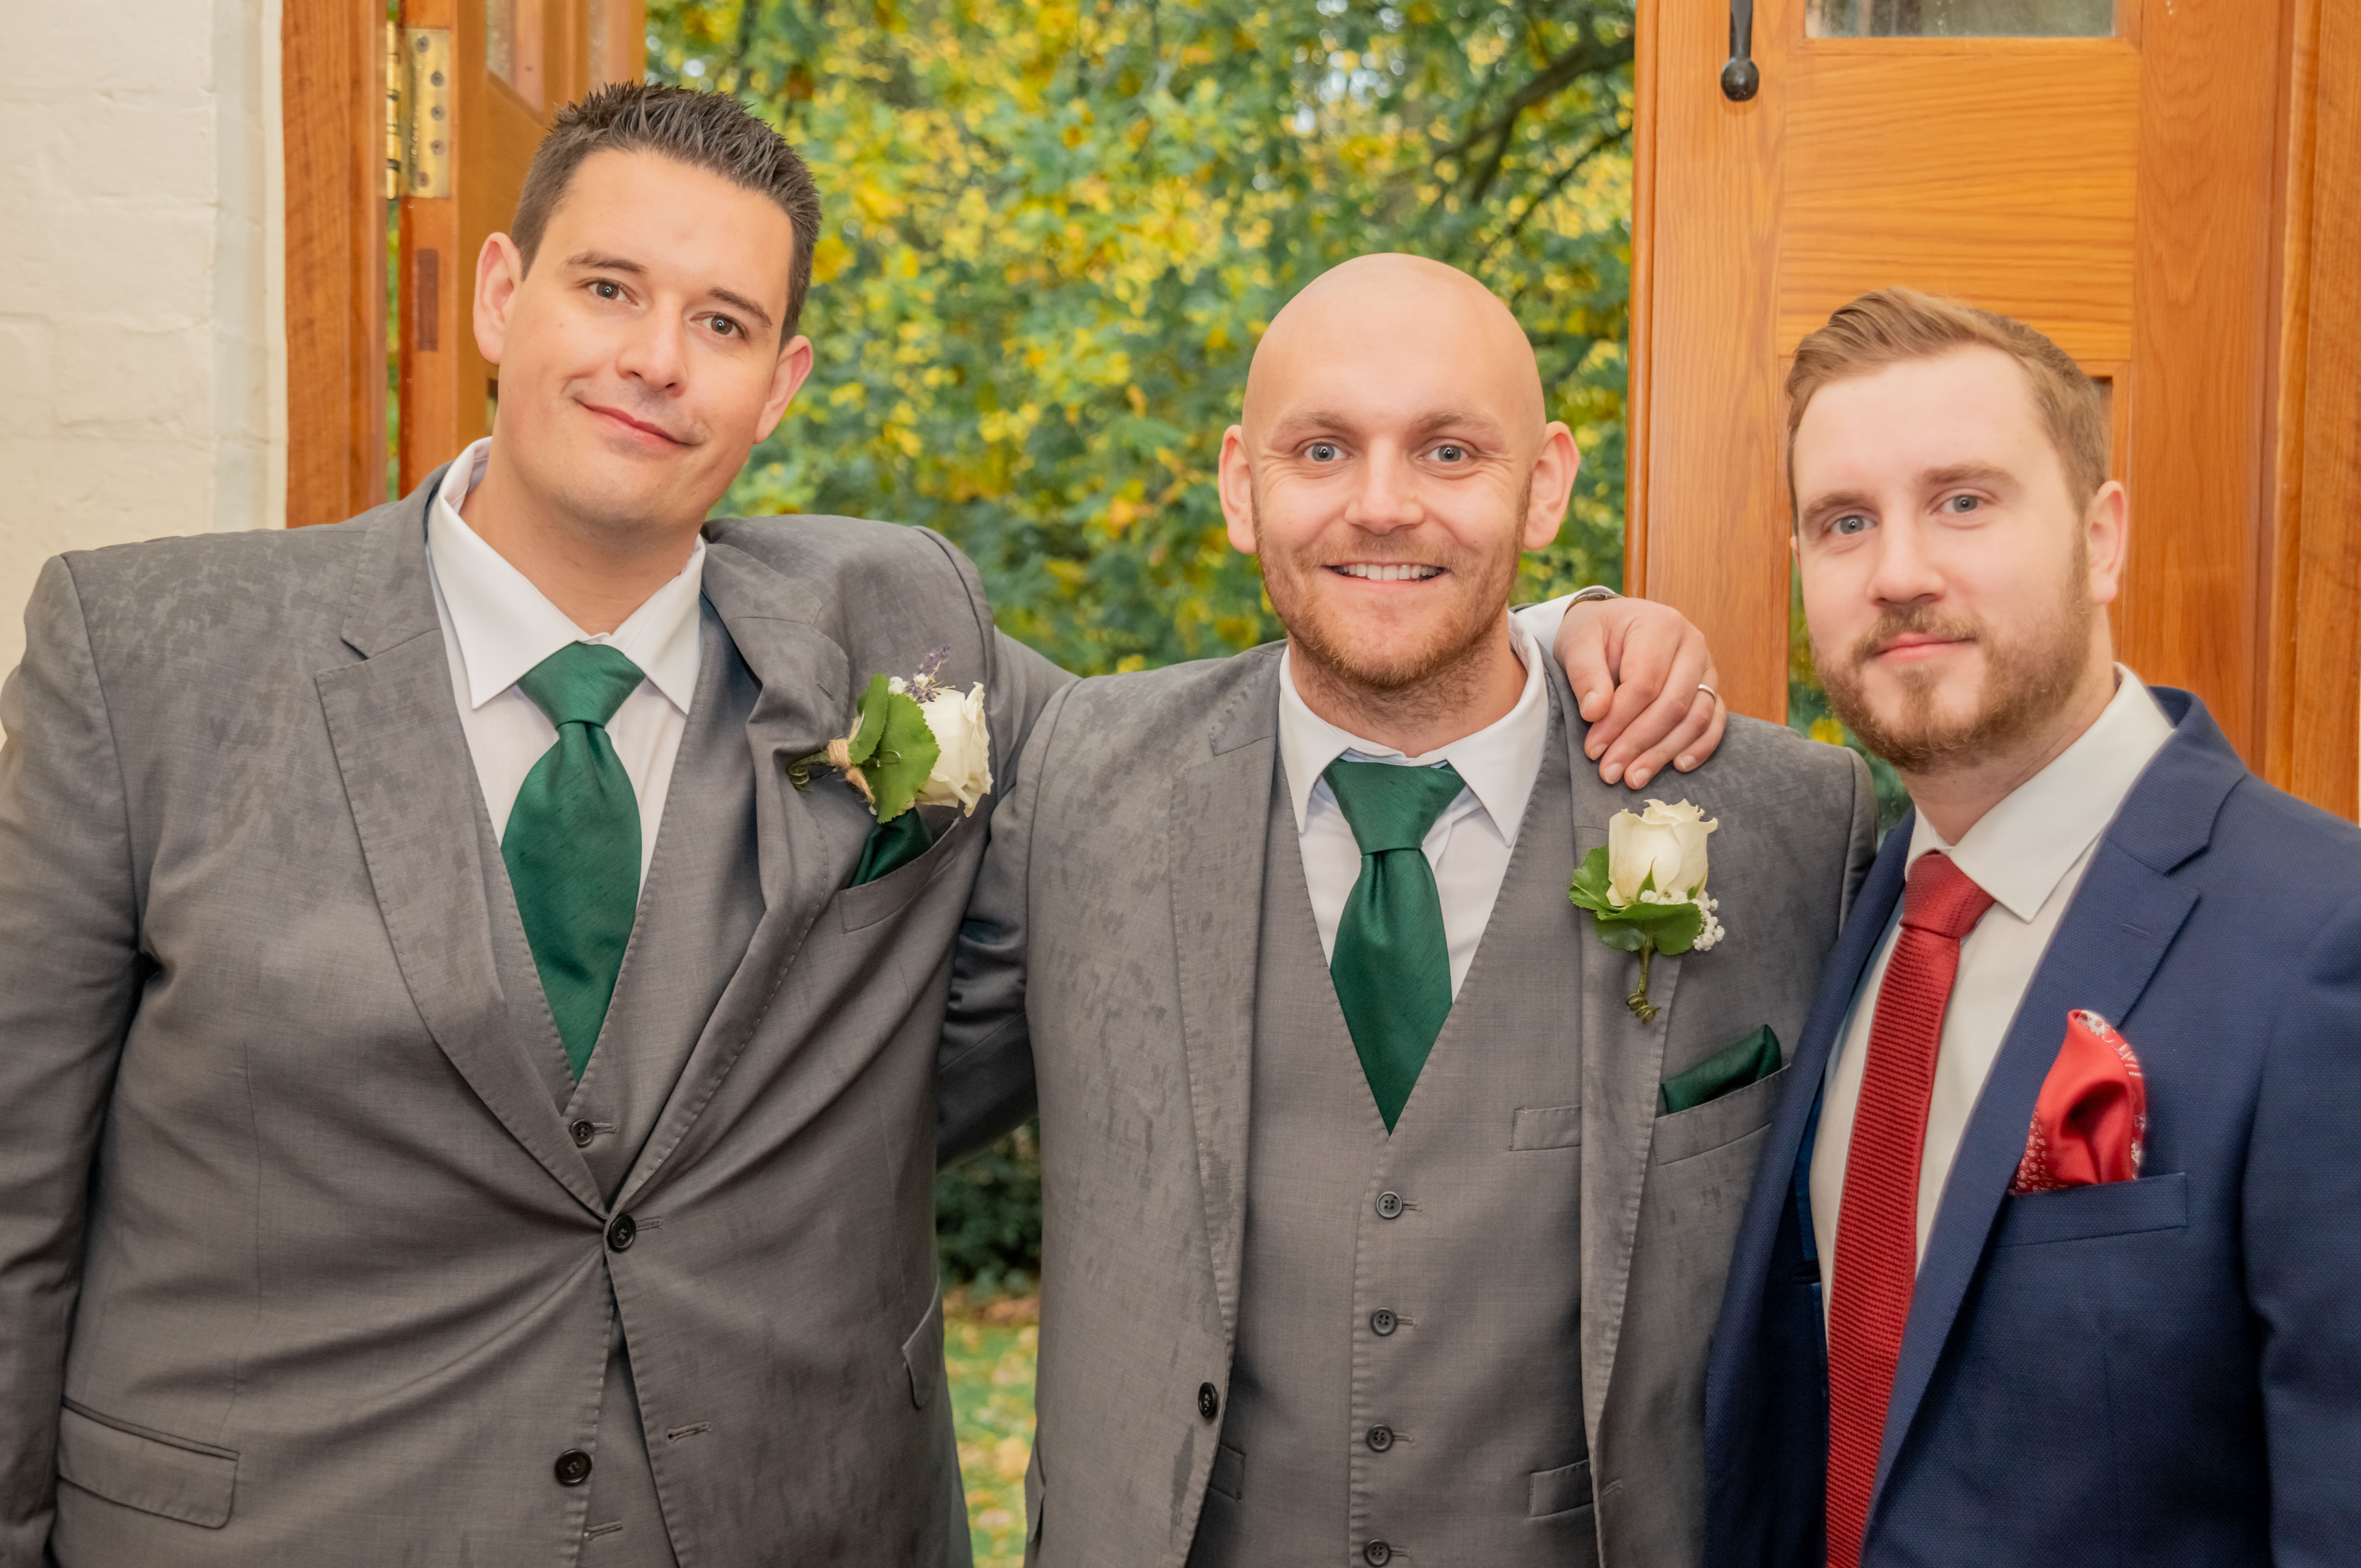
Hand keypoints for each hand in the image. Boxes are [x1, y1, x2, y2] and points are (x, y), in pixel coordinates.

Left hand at [1555, 595, 1725, 788]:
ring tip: (1634, 778)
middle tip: (1611, 773)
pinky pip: (1714, 721)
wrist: (1612, 624)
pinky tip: (1678, 767)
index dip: (1618, 721)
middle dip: (1639, 744)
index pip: (1644, 684)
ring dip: (1665, 752)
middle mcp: (1692, 644)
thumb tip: (1595, 712)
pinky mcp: (1710, 688)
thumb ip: (1585, 674)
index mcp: (1661, 625)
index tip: (1593, 749)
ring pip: (1696, 717)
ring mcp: (1706, 667)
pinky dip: (1699, 747)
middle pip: (1673, 704)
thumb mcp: (1577, 644)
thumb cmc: (1594, 633)